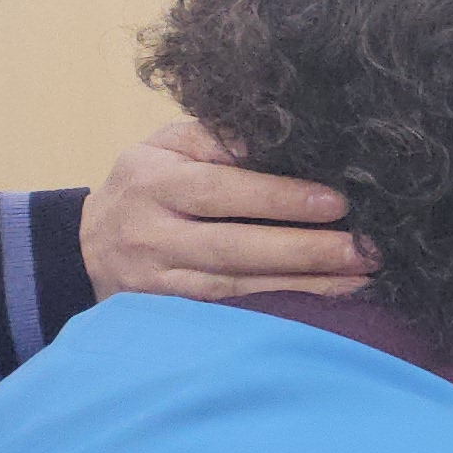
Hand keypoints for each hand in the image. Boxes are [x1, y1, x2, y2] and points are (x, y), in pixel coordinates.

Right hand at [81, 121, 373, 301]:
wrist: (86, 244)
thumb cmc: (149, 182)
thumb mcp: (168, 145)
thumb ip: (217, 137)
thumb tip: (276, 139)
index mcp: (153, 183)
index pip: (220, 191)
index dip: (278, 198)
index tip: (337, 202)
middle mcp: (151, 235)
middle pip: (233, 248)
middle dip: (305, 251)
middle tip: (366, 249)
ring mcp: (157, 281)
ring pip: (235, 289)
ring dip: (304, 288)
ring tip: (362, 278)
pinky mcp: (168, 314)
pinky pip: (228, 315)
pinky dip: (280, 310)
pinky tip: (326, 306)